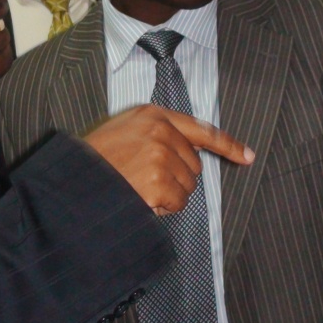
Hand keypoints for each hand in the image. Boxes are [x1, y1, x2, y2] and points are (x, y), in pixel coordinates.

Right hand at [83, 105, 253, 214]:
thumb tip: (191, 151)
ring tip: (137, 186)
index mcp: (153, 115)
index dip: (228, 145)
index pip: (201, 129)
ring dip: (168, 194)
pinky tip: (140, 198)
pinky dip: (162, 207)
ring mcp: (160, 156)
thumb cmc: (95, 158)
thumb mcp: (124, 129)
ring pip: (188, 187)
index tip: (248, 156)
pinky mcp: (158, 181)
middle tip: (143, 178)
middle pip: (194, 165)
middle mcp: (161, 132)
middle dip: (176, 177)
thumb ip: (156, 132)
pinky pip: (178, 203)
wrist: (75, 177)